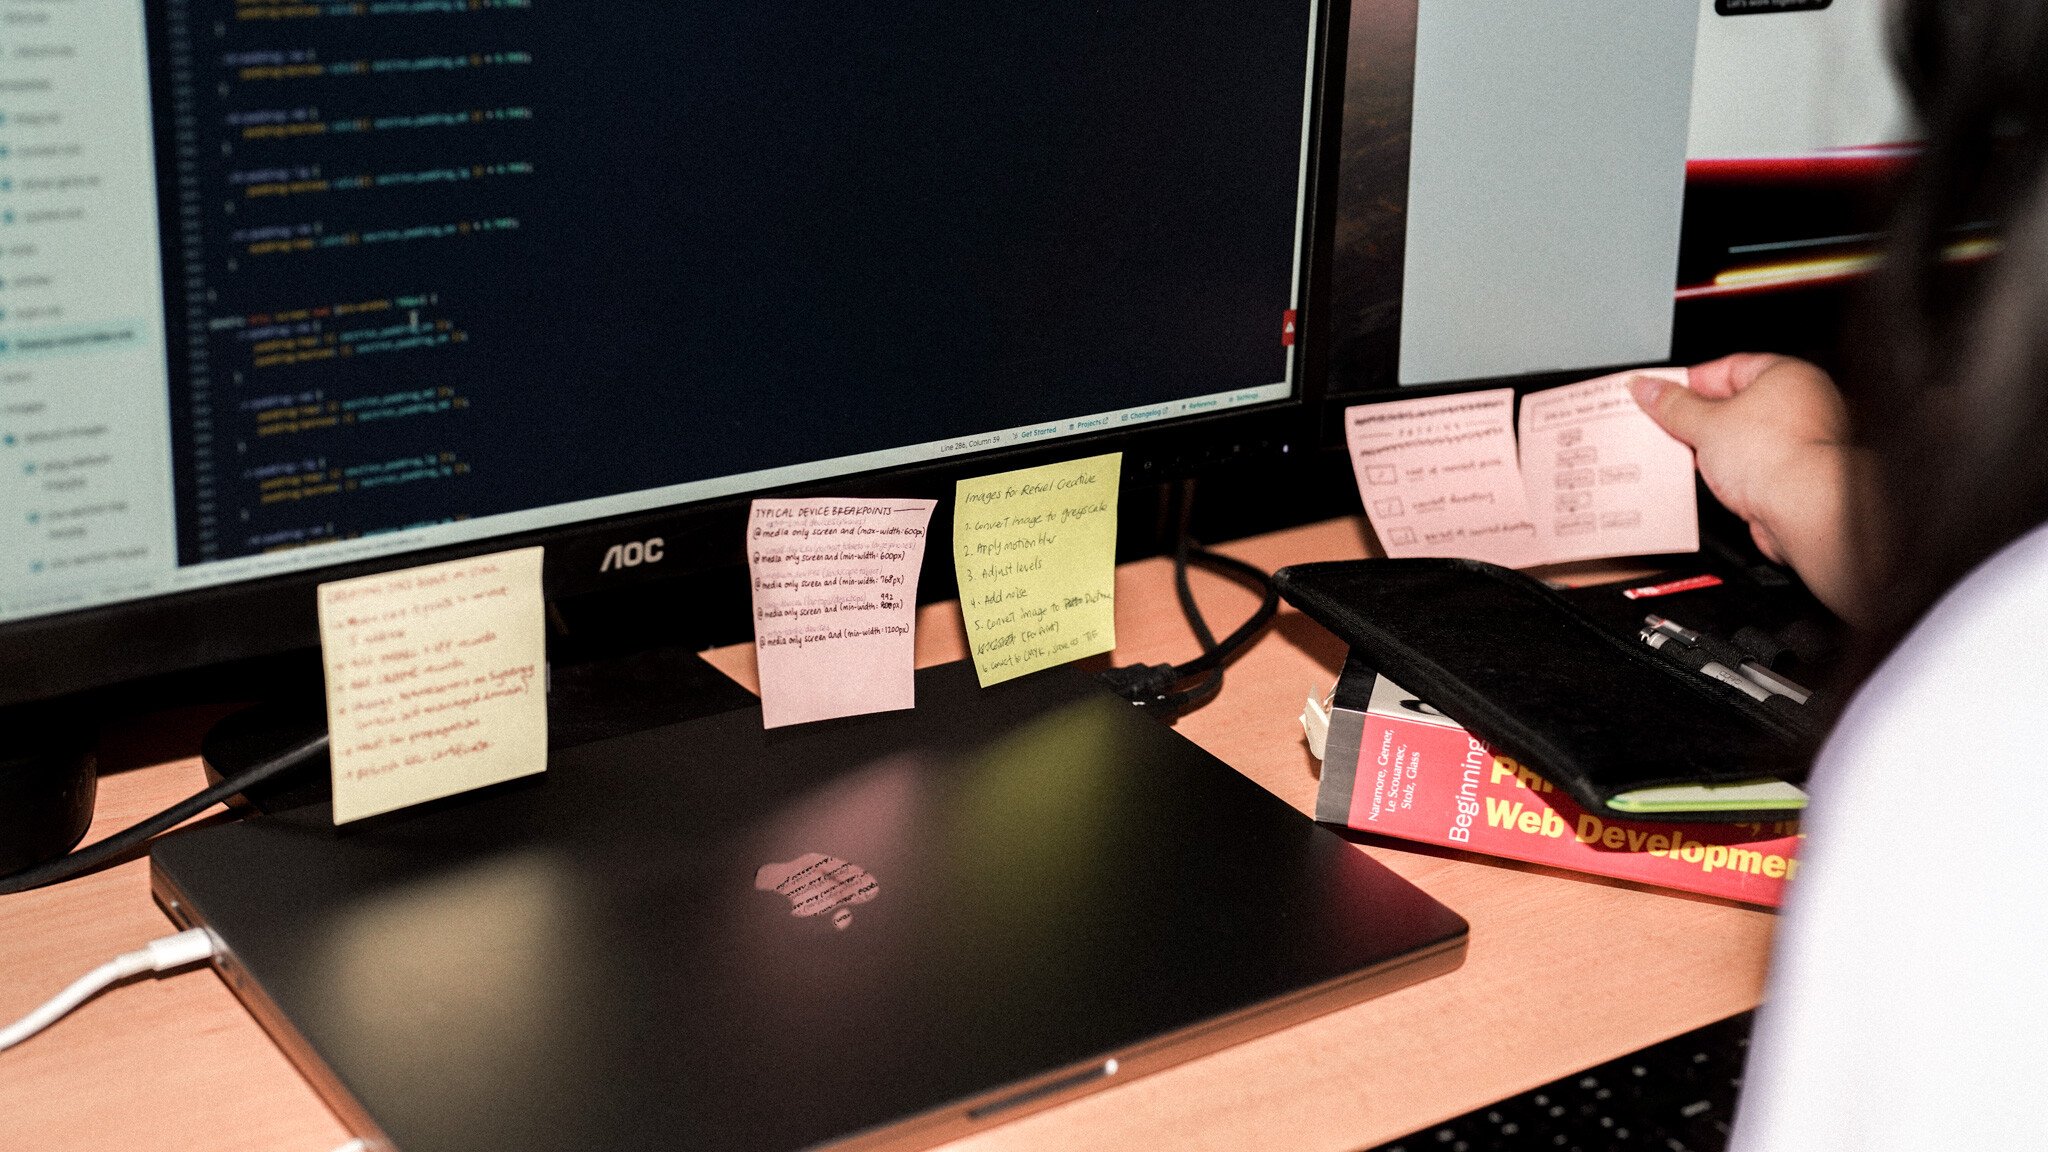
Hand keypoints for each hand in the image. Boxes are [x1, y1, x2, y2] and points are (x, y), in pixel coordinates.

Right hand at [1630, 354, 1867, 622]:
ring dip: (1711, 447)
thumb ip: (1672, 405)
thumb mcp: (1704, 423)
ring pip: (1742, 437)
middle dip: (1697, 418)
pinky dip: (1728, 471)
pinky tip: (1709, 479)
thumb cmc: (1776, 457)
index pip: (1727, 368)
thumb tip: (1649, 389)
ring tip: (1685, 455)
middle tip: (1666, 425)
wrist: (1804, 509)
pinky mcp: (1795, 475)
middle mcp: (1802, 404)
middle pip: (1734, 403)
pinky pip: (1751, 465)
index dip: (1689, 382)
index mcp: (1786, 375)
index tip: (1662, 394)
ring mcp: (1801, 441)